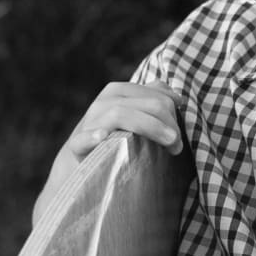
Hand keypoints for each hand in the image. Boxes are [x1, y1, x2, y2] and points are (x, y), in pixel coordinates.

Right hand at [62, 81, 183, 157]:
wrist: (83, 163)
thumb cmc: (117, 139)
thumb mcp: (136, 116)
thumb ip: (154, 102)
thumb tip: (177, 97)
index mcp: (118, 92)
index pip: (154, 95)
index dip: (172, 113)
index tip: (179, 136)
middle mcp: (103, 103)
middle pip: (145, 104)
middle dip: (167, 124)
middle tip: (177, 145)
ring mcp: (89, 123)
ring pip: (121, 114)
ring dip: (150, 127)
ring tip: (169, 144)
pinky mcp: (77, 146)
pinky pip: (83, 139)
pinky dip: (93, 137)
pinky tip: (102, 136)